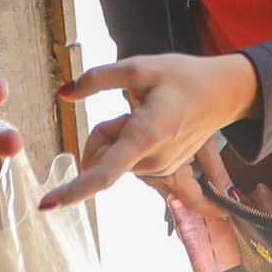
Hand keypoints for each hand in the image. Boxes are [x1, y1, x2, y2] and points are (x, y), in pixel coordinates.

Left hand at [43, 52, 261, 208]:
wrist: (224, 93)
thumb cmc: (183, 77)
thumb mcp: (140, 67)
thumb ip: (97, 78)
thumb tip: (64, 92)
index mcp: (145, 136)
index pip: (104, 173)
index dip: (73, 190)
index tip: (46, 204)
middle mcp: (152, 161)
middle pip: (101, 155)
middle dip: (101, 132)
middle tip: (128, 105)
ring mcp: (159, 167)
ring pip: (115, 157)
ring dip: (118, 135)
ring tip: (147, 111)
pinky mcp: (163, 168)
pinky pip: (130, 158)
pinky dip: (131, 140)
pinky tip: (155, 121)